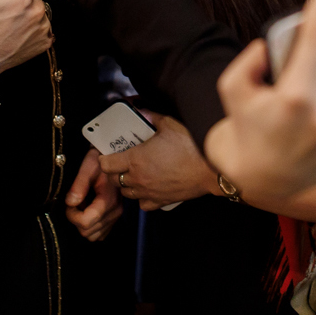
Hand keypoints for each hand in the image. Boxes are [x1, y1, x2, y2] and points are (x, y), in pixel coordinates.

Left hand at [64, 149, 122, 240]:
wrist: (116, 157)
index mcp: (108, 200)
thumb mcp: (87, 167)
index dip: (71, 216)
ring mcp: (116, 216)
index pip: (85, 223)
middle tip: (75, 201)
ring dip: (83, 223)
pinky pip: (100, 233)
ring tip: (82, 205)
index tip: (69, 202)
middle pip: (88, 232)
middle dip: (76, 219)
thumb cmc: (99, 160)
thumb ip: (79, 185)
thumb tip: (70, 203)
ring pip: (93, 236)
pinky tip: (89, 210)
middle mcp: (115, 212)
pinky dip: (91, 226)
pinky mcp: (115, 217)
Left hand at [99, 114, 215, 210]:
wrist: (210, 168)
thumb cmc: (190, 145)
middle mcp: (138, 178)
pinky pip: (143, 204)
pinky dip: (142, 197)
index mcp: (135, 159)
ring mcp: (149, 192)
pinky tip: (148, 188)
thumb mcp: (169, 124)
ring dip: (127, 184)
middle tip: (121, 161)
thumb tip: (141, 110)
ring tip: (135, 174)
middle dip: (114, 171)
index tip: (108, 153)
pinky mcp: (161, 201)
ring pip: (126, 193)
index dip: (104, 158)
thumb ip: (151, 117)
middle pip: (114, 180)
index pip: (106, 164)